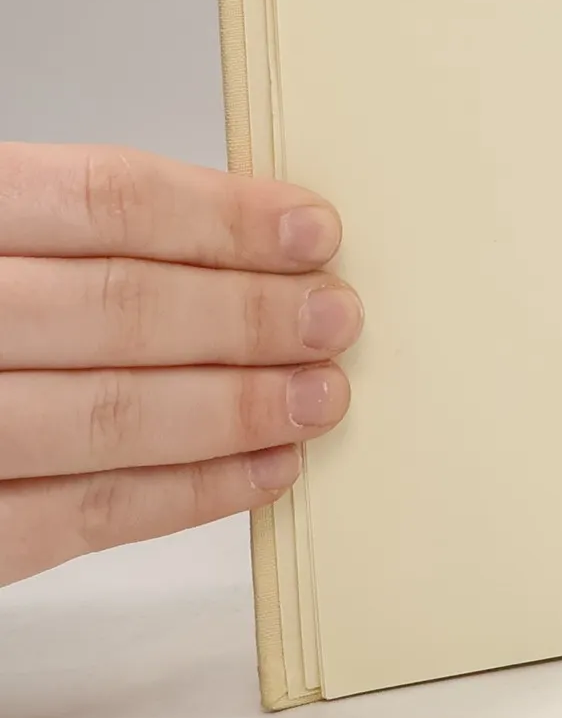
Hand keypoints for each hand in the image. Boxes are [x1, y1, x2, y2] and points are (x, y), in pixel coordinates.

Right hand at [0, 143, 358, 584]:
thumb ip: (72, 232)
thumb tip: (239, 234)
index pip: (101, 200)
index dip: (221, 218)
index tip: (312, 232)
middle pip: (117, 309)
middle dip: (246, 318)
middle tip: (334, 320)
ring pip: (105, 416)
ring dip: (234, 409)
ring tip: (318, 397)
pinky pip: (73, 517)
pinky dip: (184, 496)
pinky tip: (262, 472)